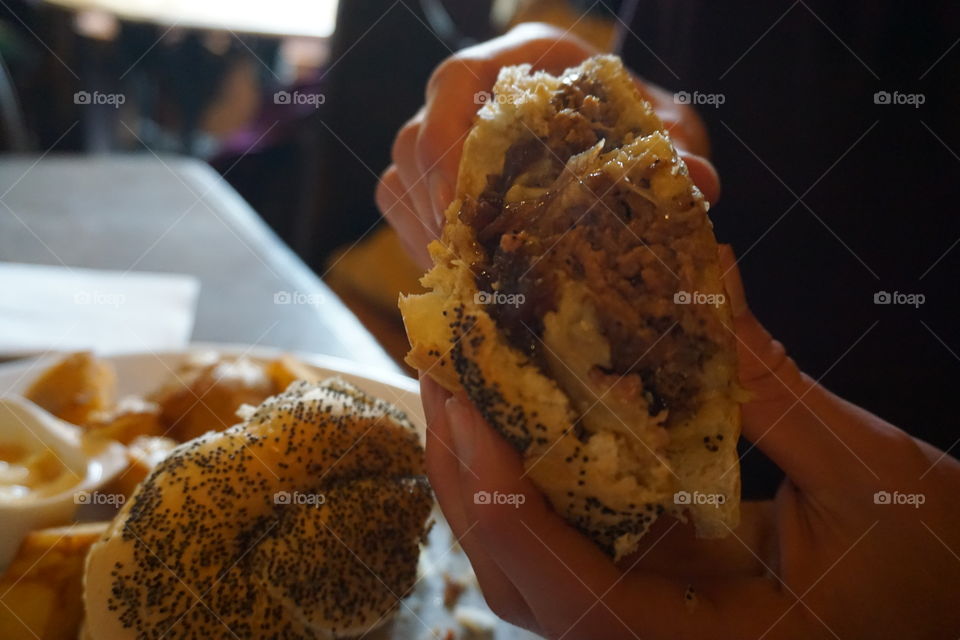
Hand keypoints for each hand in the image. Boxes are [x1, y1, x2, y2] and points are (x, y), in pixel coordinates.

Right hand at [376, 22, 718, 268]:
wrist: (609, 132)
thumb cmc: (629, 121)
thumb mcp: (657, 127)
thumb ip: (671, 147)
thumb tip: (701, 183)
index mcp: (515, 62)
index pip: (456, 83)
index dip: (450, 143)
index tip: (466, 204)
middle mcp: (462, 97)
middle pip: (417, 143)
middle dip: (441, 208)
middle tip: (475, 262)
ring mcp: (436, 139)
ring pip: (404, 183)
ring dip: (434, 236)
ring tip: (474, 279)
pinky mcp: (428, 181)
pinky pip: (405, 214)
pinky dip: (430, 248)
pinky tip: (467, 278)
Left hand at [420, 245, 959, 638]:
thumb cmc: (944, 575)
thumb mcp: (868, 478)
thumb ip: (774, 392)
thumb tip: (702, 284)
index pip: (574, 594)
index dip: (506, 502)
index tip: (466, 409)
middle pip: (523, 583)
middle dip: (470, 483)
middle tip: (446, 381)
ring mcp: (654, 620)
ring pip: (535, 568)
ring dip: (489, 481)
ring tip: (467, 389)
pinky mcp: (659, 590)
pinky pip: (573, 543)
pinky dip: (537, 481)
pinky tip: (527, 417)